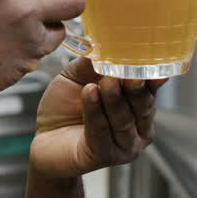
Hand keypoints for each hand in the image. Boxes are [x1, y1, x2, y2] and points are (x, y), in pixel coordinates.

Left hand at [29, 58, 166, 179]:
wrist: (45, 139)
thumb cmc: (65, 108)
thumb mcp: (79, 78)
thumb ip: (94, 64)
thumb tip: (105, 41)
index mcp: (138, 107)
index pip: (150, 90)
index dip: (151, 76)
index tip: (151, 62)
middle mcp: (138, 128)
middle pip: (142, 106)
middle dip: (136, 87)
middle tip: (130, 72)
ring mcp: (125, 146)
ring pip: (123, 120)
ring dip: (115, 99)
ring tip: (107, 81)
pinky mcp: (105, 156)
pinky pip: (101, 131)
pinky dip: (95, 112)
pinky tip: (89, 93)